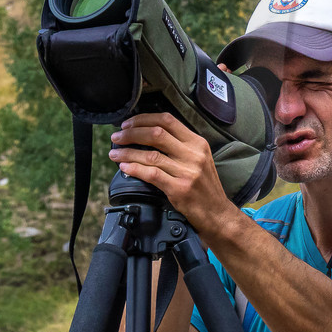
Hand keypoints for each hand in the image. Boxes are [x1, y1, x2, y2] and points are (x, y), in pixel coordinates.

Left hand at [109, 113, 234, 232]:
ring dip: (127, 152)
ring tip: (114, 154)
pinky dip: (135, 169)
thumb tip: (148, 136)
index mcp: (198, 143)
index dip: (143, 119)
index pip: (168, 121)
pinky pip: (151, 174)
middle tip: (117, 137)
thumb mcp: (200, 159)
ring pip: (150, 155)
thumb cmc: (205, 187)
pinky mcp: (179, 188)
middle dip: (131, 134)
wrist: (217, 212)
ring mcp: (187, 172)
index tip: (128, 124)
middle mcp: (194, 154)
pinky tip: (125, 167)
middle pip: (156, 134)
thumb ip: (180, 146)